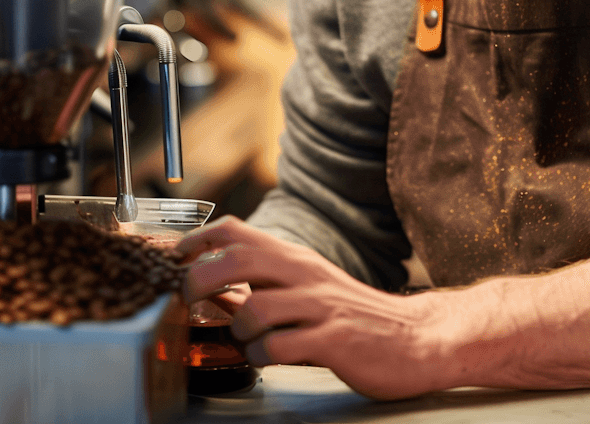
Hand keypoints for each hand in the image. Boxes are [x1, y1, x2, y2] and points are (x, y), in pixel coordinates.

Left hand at [175, 216, 454, 399]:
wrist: (416, 338)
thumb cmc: (354, 317)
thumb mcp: (306, 291)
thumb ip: (262, 287)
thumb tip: (212, 288)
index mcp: (295, 260)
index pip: (236, 231)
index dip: (197, 240)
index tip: (174, 257)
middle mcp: (305, 275)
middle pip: (239, 259)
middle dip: (200, 279)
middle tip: (189, 300)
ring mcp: (321, 307)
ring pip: (256, 308)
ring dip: (239, 330)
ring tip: (249, 339)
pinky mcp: (335, 340)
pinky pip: (280, 347)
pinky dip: (263, 356)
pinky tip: (271, 358)